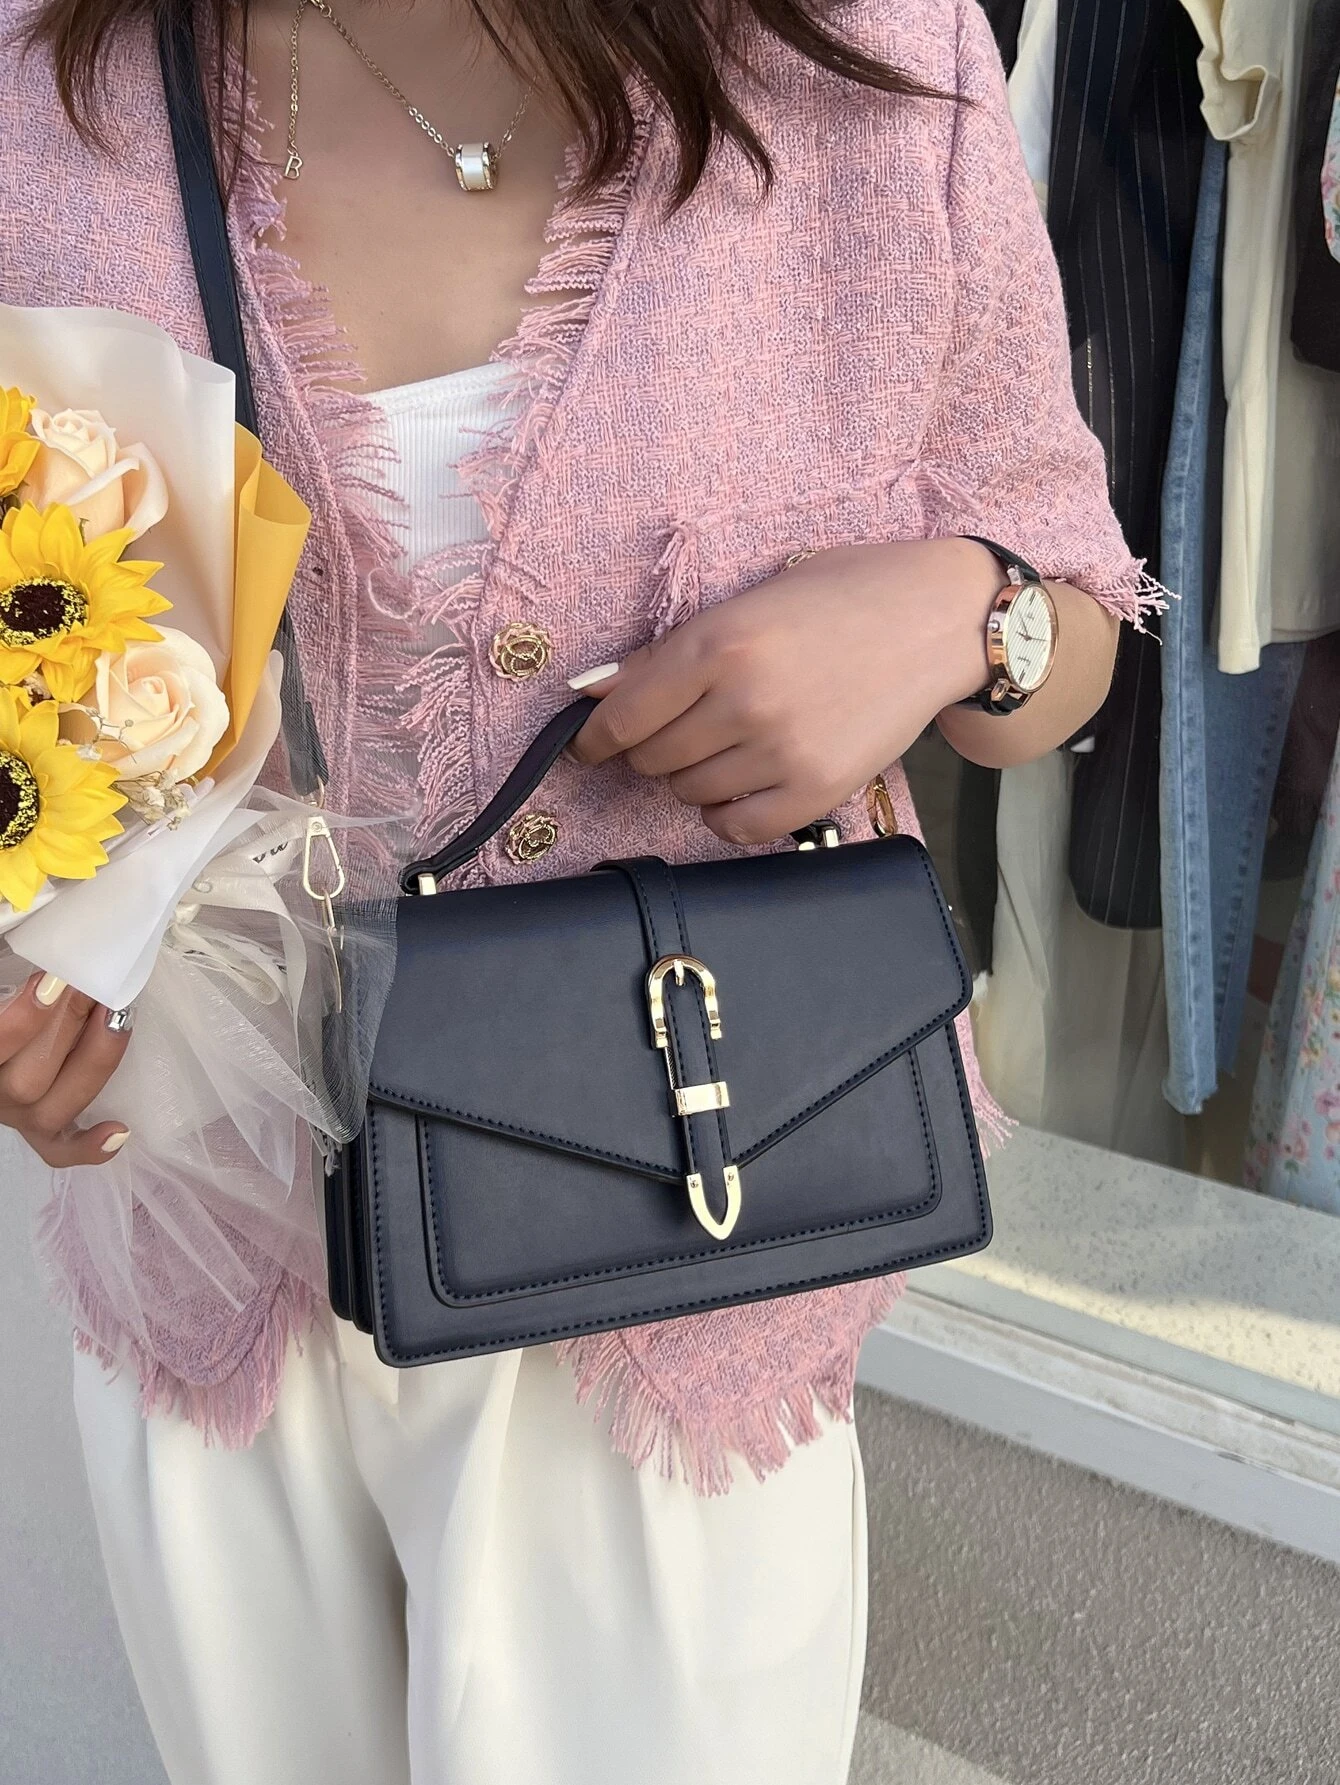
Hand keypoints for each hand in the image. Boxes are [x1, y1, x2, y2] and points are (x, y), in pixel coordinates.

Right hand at [0, 974, 131, 1166]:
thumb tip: (54, 966)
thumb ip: (13, 988)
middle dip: (66, 1027)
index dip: (23, 1019)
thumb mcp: (3, 991)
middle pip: (27, 1081)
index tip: (53, 981)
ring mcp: (20, 1118)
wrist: (9, 1049)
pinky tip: (120, 1130)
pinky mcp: (43, 1133)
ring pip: (53, 1111)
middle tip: (94, 986)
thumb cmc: (12, 1007)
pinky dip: (90, 1147)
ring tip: (117, 1016)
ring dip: (92, 1063)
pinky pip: (62, 1151)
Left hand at [568, 538, 1000, 843]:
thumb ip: (666, 654)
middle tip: (687, 726)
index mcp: (718, 643)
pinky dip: (727, 812)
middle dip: (654, 748)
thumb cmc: (839, 598)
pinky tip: (745, 782)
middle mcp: (744, 700)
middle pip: (652, 759)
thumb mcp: (746, 604)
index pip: (622, 718)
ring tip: (733, 741)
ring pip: (690, 793)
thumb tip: (592, 693)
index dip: (596, 739)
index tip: (589, 746)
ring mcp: (782, 751)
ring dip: (695, 775)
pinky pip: (736, 828)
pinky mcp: (817, 791)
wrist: (937, 620)